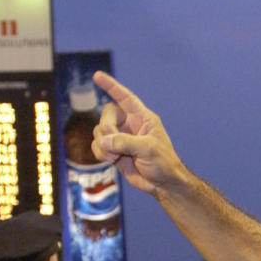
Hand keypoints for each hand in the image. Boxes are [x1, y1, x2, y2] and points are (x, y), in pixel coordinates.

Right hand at [92, 72, 186, 195]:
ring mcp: (120, 138)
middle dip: (106, 129)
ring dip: (103, 145)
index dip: (112, 86)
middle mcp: (130, 125)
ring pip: (98, 131)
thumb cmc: (164, 164)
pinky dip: (100, 153)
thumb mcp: (149, 150)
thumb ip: (126, 142)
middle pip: (106, 115)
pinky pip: (96, 145)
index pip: (125, 97)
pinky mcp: (113, 151)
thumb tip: (104, 141)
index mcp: (143, 118)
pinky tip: (112, 161)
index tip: (97, 75)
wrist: (163, 184)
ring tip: (116, 157)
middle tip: (113, 143)